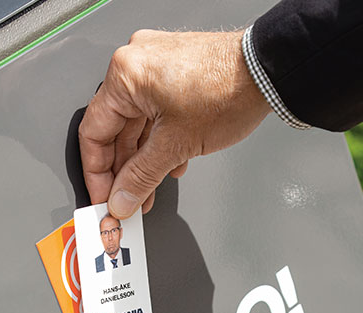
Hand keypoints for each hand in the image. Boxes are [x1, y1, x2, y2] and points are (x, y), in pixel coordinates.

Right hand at [79, 29, 270, 217]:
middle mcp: (136, 63)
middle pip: (115, 128)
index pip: (93, 131)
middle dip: (124, 169)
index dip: (97, 172)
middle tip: (127, 199)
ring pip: (138, 122)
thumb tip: (122, 198)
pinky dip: (161, 139)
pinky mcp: (177, 71)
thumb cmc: (229, 91)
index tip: (104, 197)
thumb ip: (143, 176)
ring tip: (149, 189)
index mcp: (125, 74)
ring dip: (144, 158)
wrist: (269, 74)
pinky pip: (157, 111)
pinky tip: (171, 163)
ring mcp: (157, 65)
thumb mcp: (178, 145)